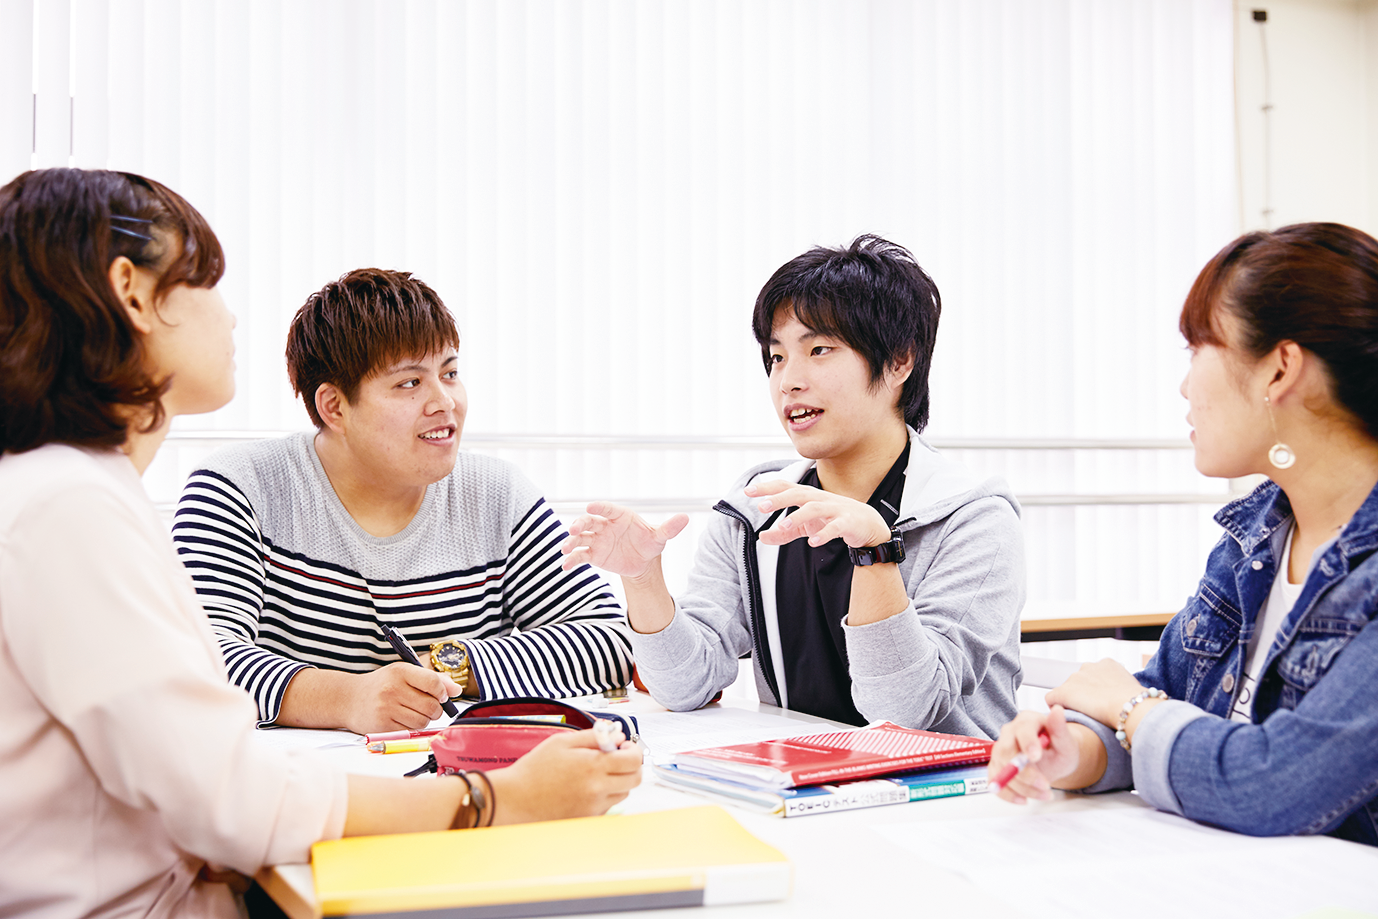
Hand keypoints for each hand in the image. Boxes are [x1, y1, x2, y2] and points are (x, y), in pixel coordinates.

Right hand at [338, 662, 459, 733]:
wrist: (348, 699)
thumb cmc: (382, 685)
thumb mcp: (403, 674)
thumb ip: (432, 679)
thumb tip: (457, 689)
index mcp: (400, 671)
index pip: (433, 683)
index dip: (443, 692)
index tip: (442, 696)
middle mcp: (393, 689)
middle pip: (431, 706)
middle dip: (436, 710)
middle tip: (430, 708)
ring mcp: (386, 708)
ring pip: (423, 721)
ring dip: (424, 720)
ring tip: (414, 713)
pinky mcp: (382, 726)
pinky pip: (410, 731)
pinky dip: (412, 728)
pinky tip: (402, 720)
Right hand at [486, 729, 643, 823]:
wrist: (515, 800)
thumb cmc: (534, 769)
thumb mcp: (562, 741)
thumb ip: (594, 736)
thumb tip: (618, 735)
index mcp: (593, 766)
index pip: (634, 760)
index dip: (634, 750)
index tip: (624, 745)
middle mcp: (597, 789)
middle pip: (635, 779)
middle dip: (630, 765)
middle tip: (616, 757)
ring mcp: (594, 807)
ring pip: (623, 792)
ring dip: (618, 780)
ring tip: (595, 772)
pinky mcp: (587, 818)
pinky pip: (607, 805)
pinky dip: (603, 794)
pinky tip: (584, 787)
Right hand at [561, 502, 688, 579]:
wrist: (642, 562)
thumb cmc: (649, 543)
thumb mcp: (660, 537)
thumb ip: (669, 528)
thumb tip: (686, 517)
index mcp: (619, 516)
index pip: (607, 508)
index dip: (599, 507)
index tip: (590, 506)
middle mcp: (605, 525)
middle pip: (588, 521)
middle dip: (579, 524)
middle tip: (573, 529)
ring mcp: (597, 539)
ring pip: (580, 538)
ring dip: (571, 542)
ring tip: (564, 549)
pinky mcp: (593, 555)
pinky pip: (580, 556)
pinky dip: (571, 560)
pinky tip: (565, 567)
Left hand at [747, 479, 890, 548]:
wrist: (867, 523)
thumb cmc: (832, 519)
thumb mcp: (806, 526)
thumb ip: (784, 532)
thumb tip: (762, 537)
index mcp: (808, 496)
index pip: (784, 487)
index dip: (766, 488)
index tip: (747, 491)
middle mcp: (819, 499)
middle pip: (797, 494)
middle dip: (779, 499)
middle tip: (761, 506)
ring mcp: (834, 509)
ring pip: (814, 509)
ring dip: (798, 516)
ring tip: (783, 526)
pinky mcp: (847, 523)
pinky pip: (835, 527)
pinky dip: (824, 534)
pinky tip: (813, 543)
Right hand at [988, 706, 1082, 803]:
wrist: (1054, 760)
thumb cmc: (1060, 748)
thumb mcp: (1066, 741)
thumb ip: (1060, 728)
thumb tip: (1057, 710)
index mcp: (1027, 721)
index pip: (1023, 730)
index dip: (1027, 743)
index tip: (1036, 757)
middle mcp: (1009, 733)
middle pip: (1006, 752)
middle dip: (1025, 773)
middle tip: (1045, 785)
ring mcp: (1000, 749)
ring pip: (1001, 769)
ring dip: (1022, 787)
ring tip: (1045, 794)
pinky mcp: (996, 766)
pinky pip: (994, 781)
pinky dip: (1007, 794)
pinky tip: (1023, 799)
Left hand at [1045, 658, 1146, 728]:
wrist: (1129, 707)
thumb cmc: (1137, 704)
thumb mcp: (1133, 689)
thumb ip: (1123, 688)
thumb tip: (1123, 696)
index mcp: (1107, 664)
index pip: (1095, 676)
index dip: (1097, 691)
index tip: (1103, 701)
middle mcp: (1088, 667)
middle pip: (1080, 682)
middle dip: (1084, 695)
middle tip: (1094, 711)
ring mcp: (1074, 679)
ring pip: (1067, 691)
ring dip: (1073, 702)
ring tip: (1085, 716)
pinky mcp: (1063, 692)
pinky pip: (1052, 699)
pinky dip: (1057, 708)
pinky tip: (1066, 717)